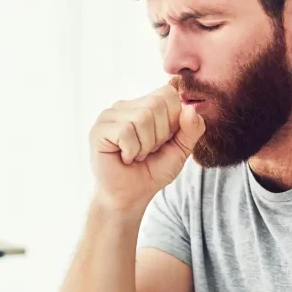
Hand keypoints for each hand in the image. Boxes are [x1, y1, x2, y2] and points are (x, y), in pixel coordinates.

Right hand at [89, 85, 204, 210]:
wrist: (129, 196)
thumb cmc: (152, 171)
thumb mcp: (181, 150)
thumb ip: (192, 129)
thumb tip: (191, 109)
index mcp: (145, 104)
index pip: (168, 94)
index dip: (173, 120)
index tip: (163, 141)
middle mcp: (126, 105)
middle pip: (156, 105)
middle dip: (159, 136)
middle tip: (147, 151)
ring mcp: (109, 116)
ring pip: (141, 118)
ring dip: (145, 145)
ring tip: (136, 155)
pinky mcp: (99, 130)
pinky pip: (125, 131)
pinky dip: (131, 150)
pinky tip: (124, 157)